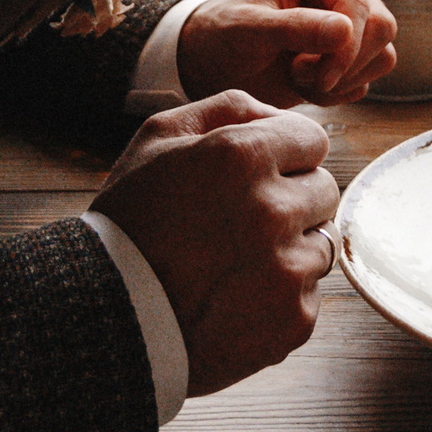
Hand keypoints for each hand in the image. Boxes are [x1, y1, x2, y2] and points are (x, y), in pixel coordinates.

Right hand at [89, 89, 340, 395]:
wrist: (107, 321)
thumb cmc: (129, 223)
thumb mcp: (157, 140)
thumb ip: (227, 109)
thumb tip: (278, 116)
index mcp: (241, 157)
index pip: (314, 139)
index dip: (287, 153)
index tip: (262, 172)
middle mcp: (272, 210)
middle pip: (324, 190)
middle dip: (292, 198)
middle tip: (245, 220)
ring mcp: (287, 269)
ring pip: (321, 243)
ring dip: (290, 248)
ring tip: (236, 262)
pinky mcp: (294, 319)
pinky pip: (309, 294)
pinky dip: (281, 296)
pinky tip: (236, 298)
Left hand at [176, 0, 397, 106]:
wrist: (213, 65)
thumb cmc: (221, 36)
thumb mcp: (246, 30)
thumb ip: (292, 27)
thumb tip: (344, 31)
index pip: (357, 3)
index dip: (346, 46)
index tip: (318, 76)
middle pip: (381, 27)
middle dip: (345, 64)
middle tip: (299, 74)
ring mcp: (349, 20)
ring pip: (382, 53)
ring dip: (344, 79)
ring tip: (300, 78)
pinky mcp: (351, 51)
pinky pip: (370, 76)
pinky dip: (342, 92)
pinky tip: (308, 88)